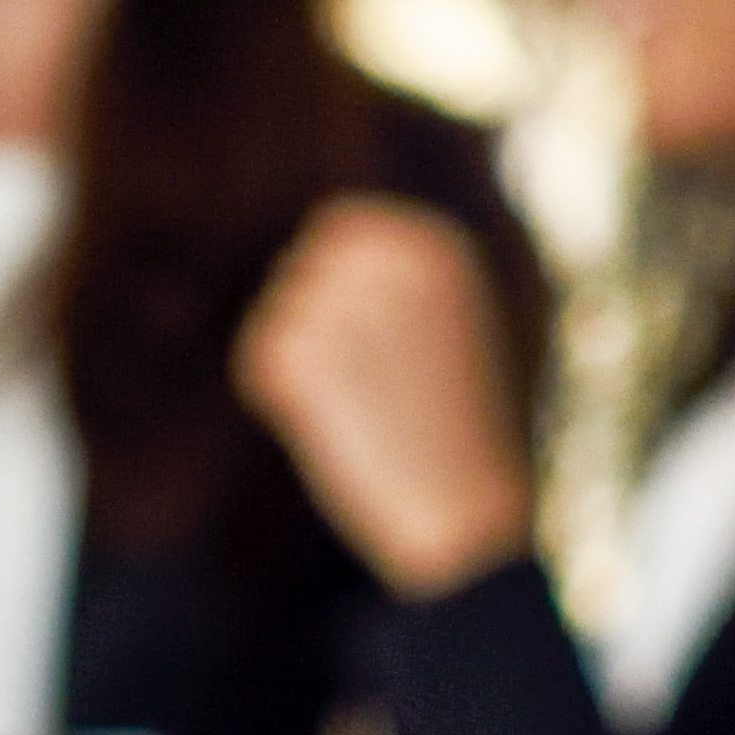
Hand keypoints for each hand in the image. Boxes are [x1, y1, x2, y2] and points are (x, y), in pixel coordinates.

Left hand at [239, 197, 532, 595]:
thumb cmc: (473, 431)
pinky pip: (260, 360)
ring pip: (282, 319)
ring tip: (367, 411)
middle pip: (301, 271)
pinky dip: (284, 398)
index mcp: (435, 247)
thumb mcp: (467, 328)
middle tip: (361, 383)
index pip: (342, 226)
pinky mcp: (293, 350)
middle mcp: (385, 259)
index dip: (337, 281)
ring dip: (306, 365)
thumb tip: (337, 235)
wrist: (464, 508)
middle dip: (315, 323)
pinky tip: (338, 426)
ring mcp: (338, 300)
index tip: (364, 336)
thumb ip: (406, 278)